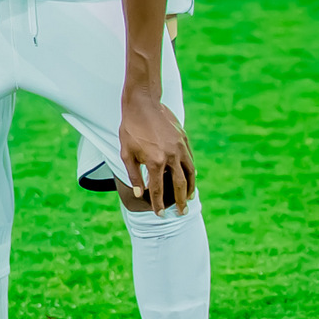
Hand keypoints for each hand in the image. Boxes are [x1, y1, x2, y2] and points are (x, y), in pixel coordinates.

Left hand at [115, 91, 198, 211]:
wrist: (143, 104)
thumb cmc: (131, 129)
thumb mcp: (126, 153)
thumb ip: (134, 175)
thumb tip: (140, 194)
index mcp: (155, 161)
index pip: (158, 189)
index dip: (158, 203)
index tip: (160, 214)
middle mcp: (171, 156)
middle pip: (179, 185)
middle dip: (180, 201)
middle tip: (181, 213)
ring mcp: (180, 148)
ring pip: (190, 173)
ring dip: (190, 188)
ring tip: (188, 199)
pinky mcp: (184, 140)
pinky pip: (190, 160)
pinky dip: (191, 171)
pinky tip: (190, 178)